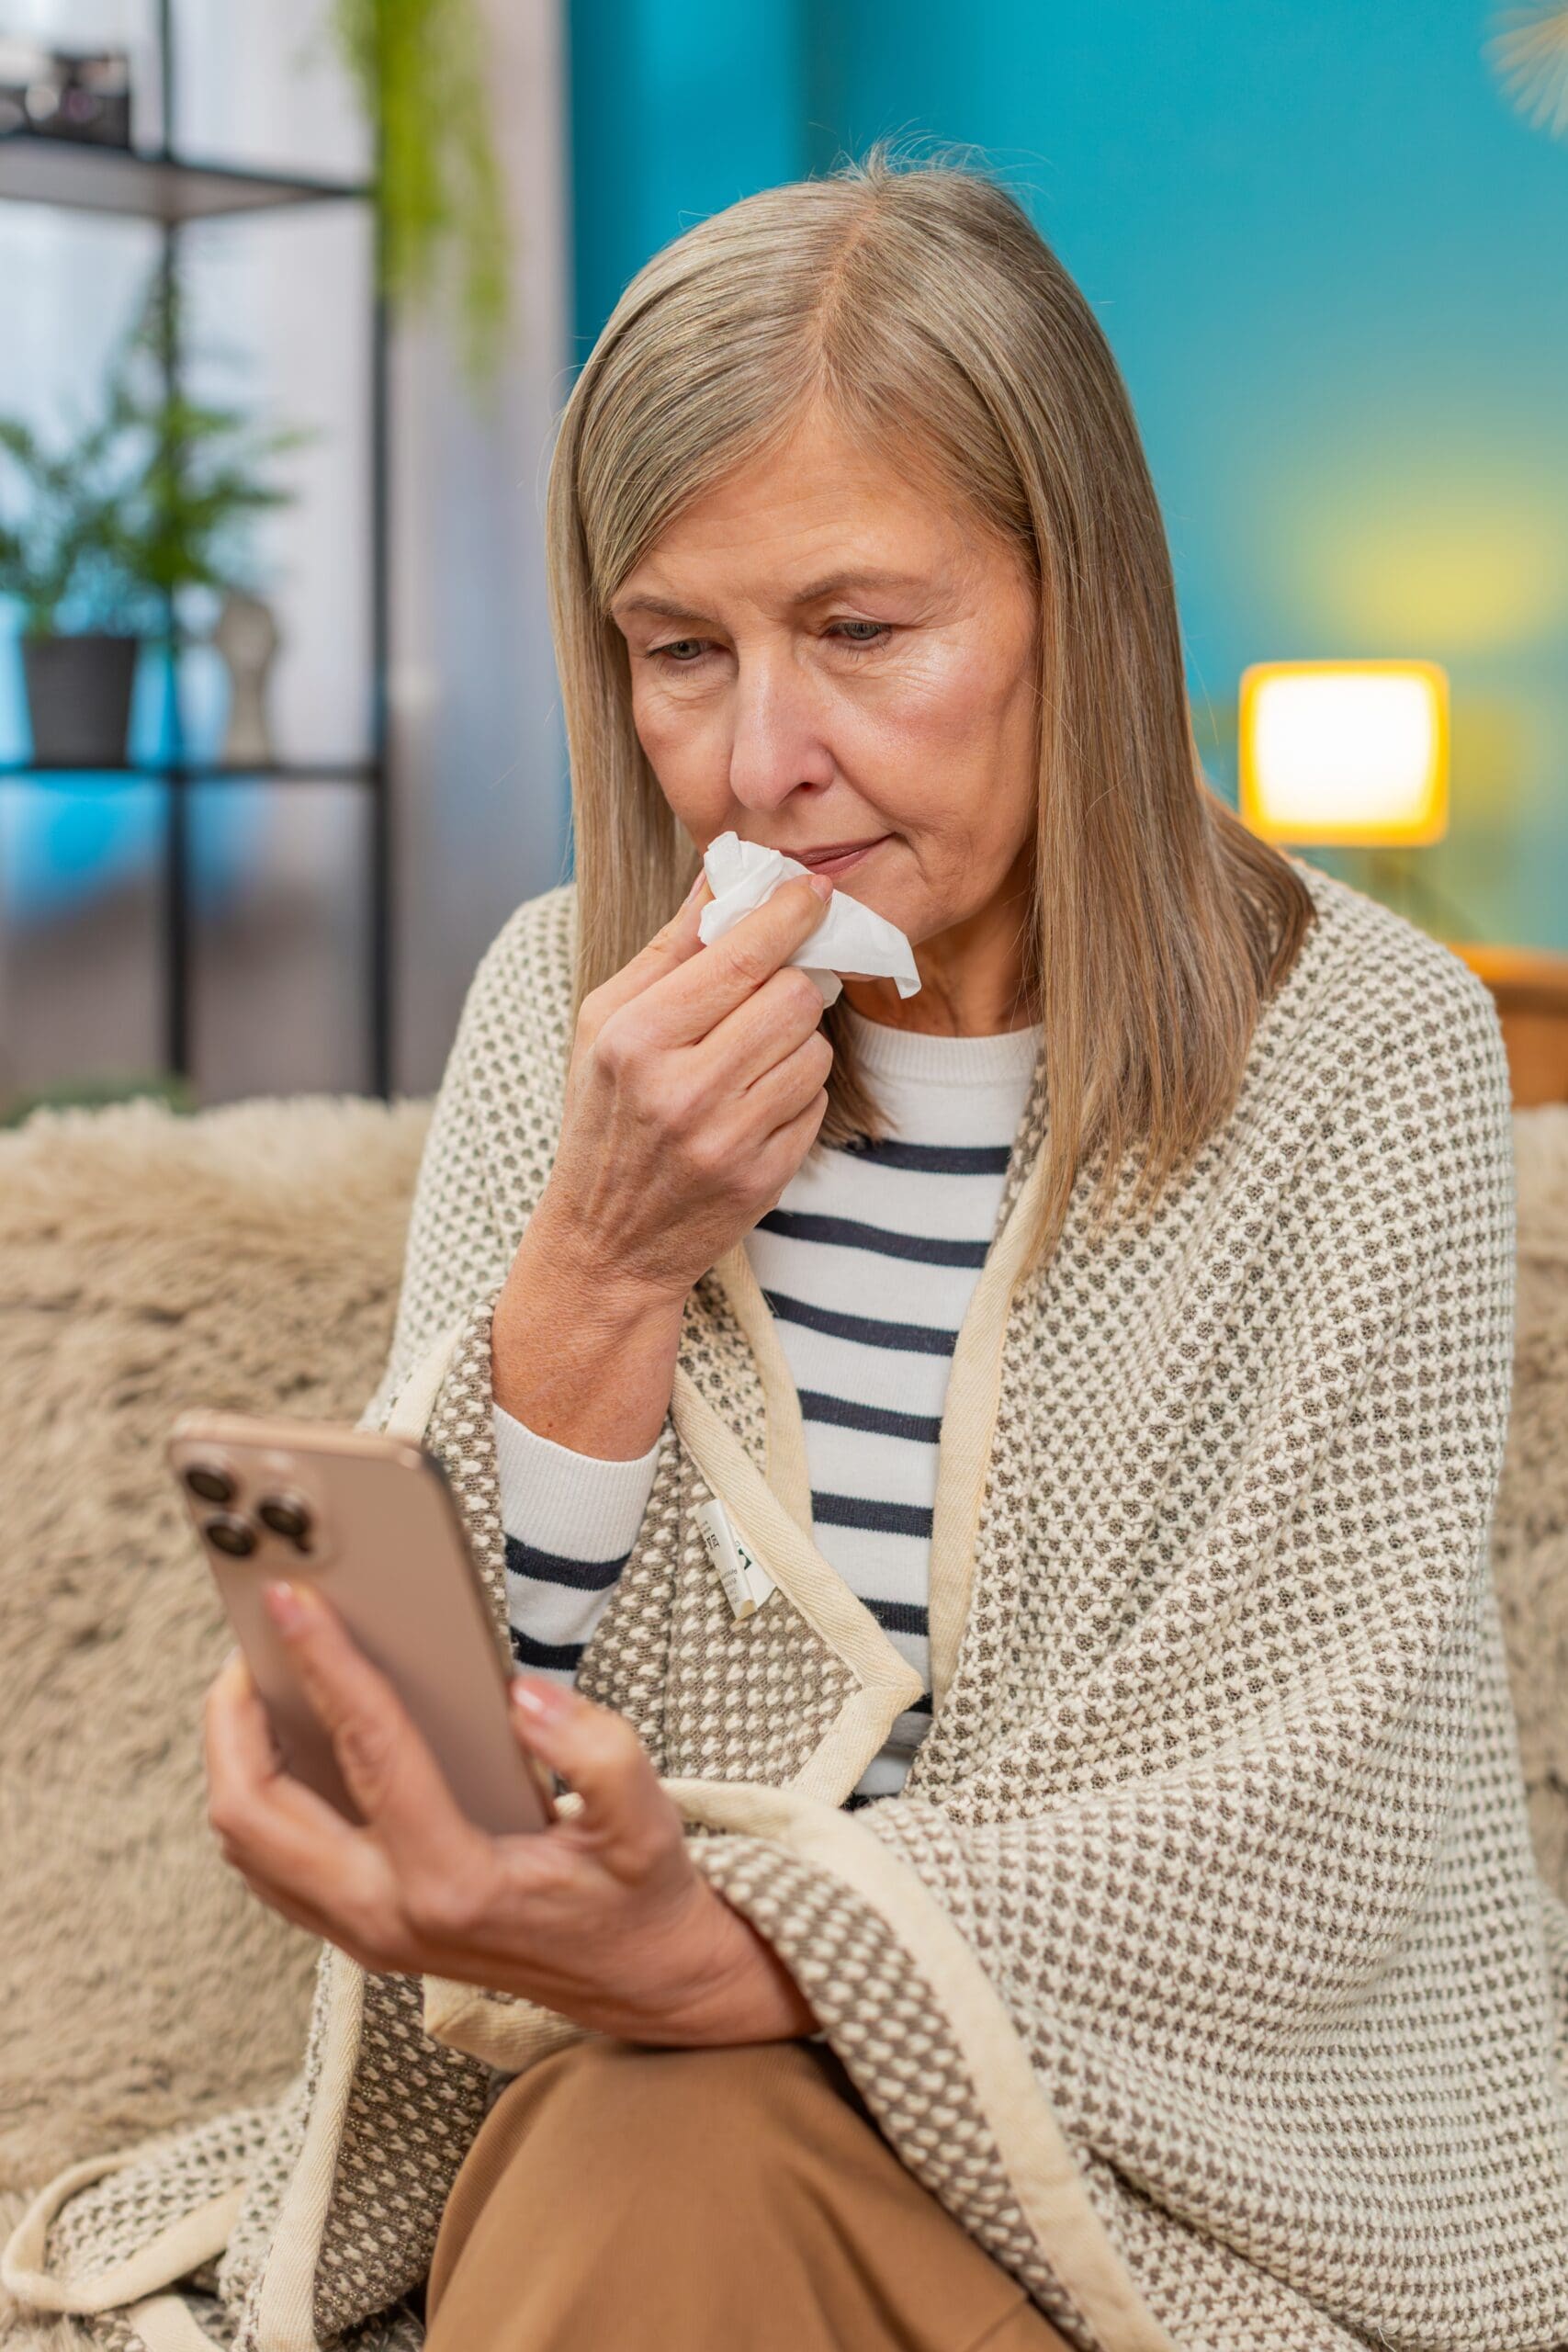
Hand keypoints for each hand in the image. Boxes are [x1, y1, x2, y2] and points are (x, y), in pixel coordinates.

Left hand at [202, 1578, 814, 2045]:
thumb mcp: (647, 1820)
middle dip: (231, 1719)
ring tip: (259, 1682)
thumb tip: (521, 1696)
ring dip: (233, 1759)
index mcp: (457, 1883)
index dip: (327, 1666)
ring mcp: (365, 1935)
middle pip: (255, 1815)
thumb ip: (596, 1751)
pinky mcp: (360, 1936)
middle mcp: (390, 1917)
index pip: (370, 1753)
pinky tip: (282, 1745)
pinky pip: (270, 1867)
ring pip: (247, 1846)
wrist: (640, 1986)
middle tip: (252, 1646)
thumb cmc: (636, 1896)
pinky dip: (255, 1800)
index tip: (296, 1602)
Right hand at [529, 861, 837, 1307]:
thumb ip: (669, 948)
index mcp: (635, 1039)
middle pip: (794, 998)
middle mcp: (683, 1089)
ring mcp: (728, 1139)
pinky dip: (794, 1094)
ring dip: (796, 1044)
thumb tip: (724, 873)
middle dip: (791, 985)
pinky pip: (815, 1103)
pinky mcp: (764, 1177)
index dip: (789, 915)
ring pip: (815, 1051)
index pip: (740, 958)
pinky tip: (752, 1106)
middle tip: (771, 989)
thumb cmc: (603, 1117)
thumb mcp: (605, 1024)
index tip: (814, 891)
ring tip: (749, 1058)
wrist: (606, 1242)